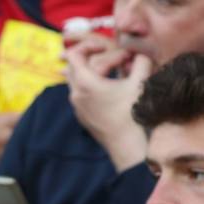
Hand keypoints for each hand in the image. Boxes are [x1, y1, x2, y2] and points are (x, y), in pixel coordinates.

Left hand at [65, 35, 151, 170]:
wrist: (127, 145)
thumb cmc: (133, 112)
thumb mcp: (140, 81)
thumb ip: (140, 59)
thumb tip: (138, 50)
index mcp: (86, 83)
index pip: (75, 55)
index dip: (89, 45)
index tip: (106, 46)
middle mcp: (76, 95)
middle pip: (74, 67)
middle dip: (93, 57)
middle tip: (114, 57)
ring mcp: (77, 107)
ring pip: (77, 81)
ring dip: (93, 71)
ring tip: (114, 69)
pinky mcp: (82, 116)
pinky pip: (81, 94)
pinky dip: (92, 85)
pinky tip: (108, 85)